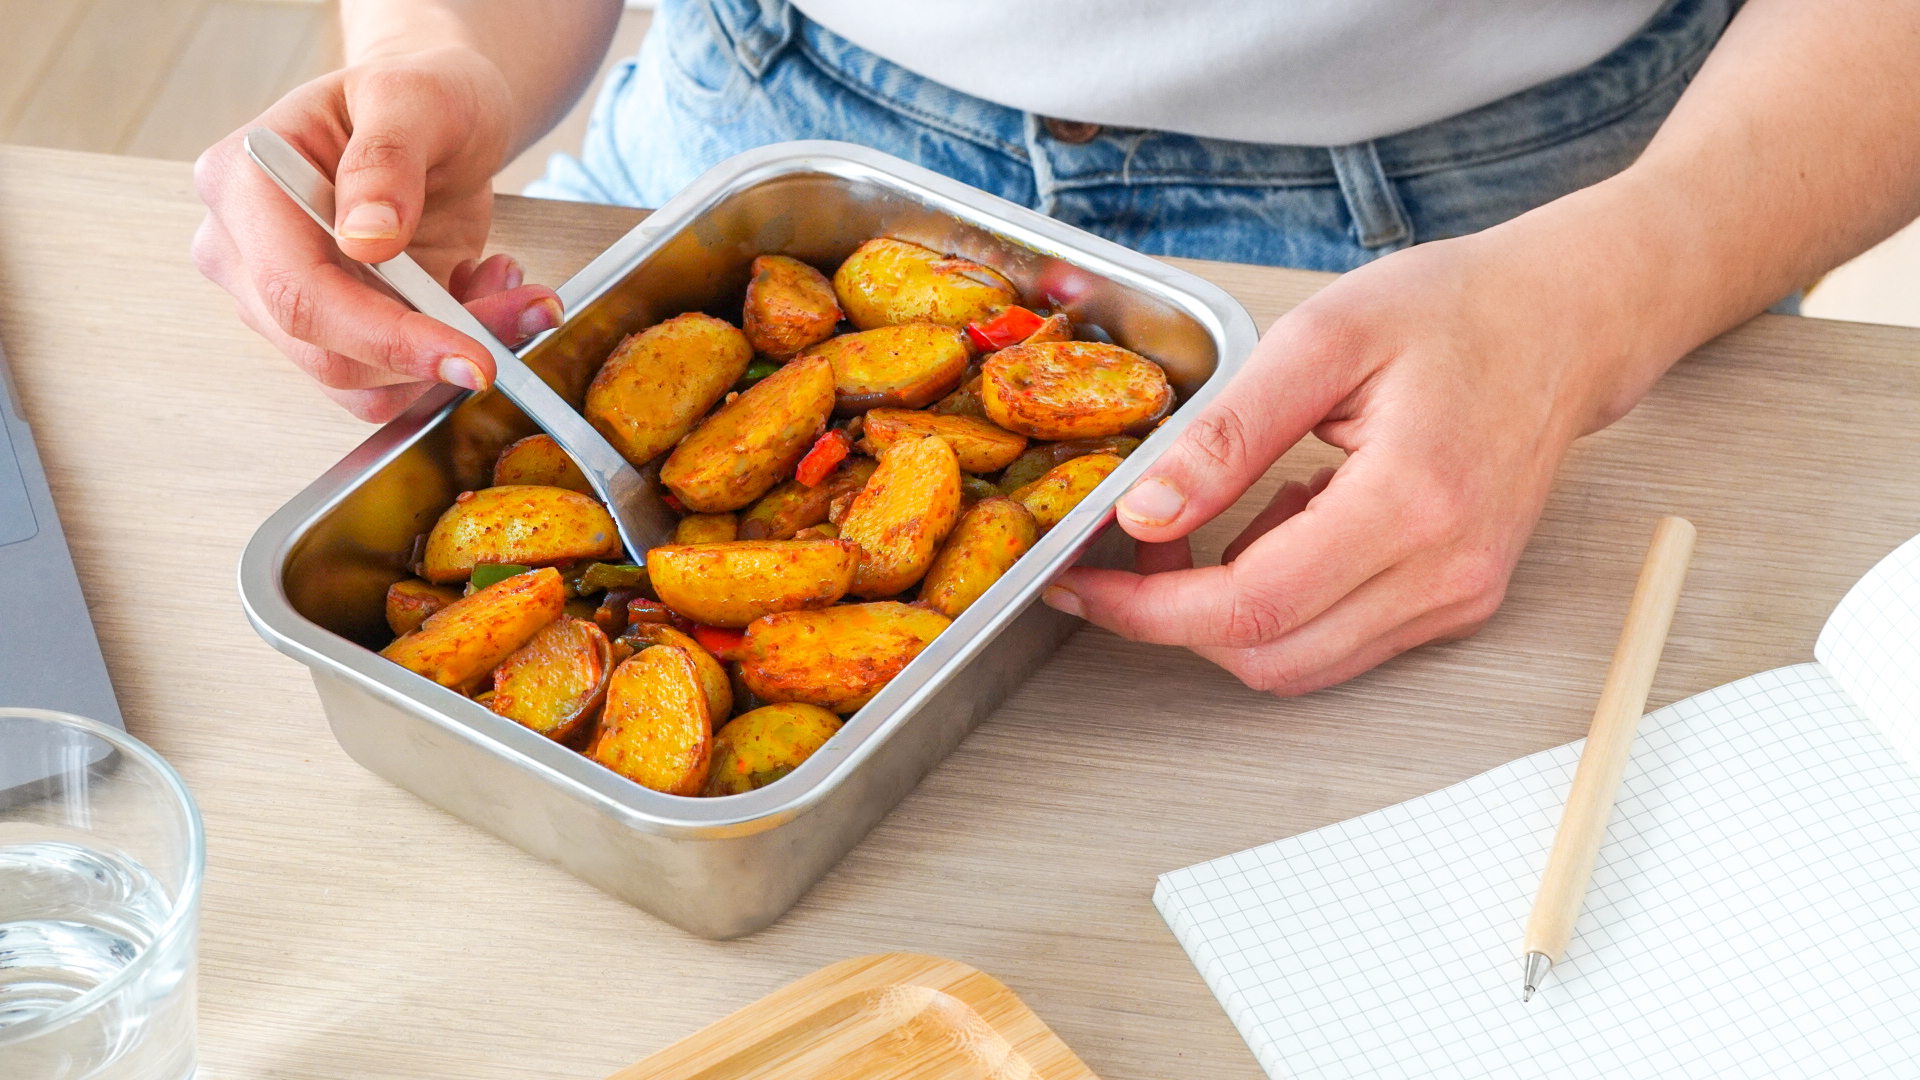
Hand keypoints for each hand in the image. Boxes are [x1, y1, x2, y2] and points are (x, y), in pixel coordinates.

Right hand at [192, 46, 561, 421]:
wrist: (436, 117)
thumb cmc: (420, 96)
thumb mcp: (415, 97)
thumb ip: (388, 158)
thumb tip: (366, 237)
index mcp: (245, 187)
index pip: (299, 294)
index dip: (386, 338)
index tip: (471, 354)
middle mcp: (245, 255)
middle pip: (330, 354)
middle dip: (437, 352)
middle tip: (526, 309)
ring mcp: (283, 302)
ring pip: (365, 384)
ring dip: (450, 355)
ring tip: (501, 283)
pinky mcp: (335, 332)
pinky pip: (391, 381)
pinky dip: (447, 356)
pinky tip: (477, 294)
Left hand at [1044, 230, 1659, 694]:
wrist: (1566, 321)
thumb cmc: (1457, 311)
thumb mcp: (1322, 340)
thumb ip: (1229, 434)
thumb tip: (1146, 511)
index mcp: (1413, 502)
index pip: (1251, 606)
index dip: (1149, 609)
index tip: (1081, 581)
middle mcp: (1446, 572)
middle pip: (1270, 656)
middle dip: (1176, 617)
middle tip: (1139, 542)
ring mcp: (1459, 597)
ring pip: (1301, 663)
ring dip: (1231, 612)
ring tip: (1237, 511)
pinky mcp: (1460, 602)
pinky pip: (1342, 640)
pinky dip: (1287, 602)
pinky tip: (1295, 519)